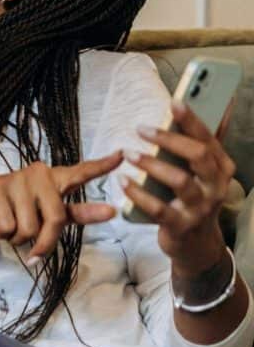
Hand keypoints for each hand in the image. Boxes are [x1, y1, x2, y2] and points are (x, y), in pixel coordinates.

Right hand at [0, 152, 121, 263]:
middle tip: (34, 251)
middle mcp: (39, 174)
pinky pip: (8, 227)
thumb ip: (78, 213)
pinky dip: (3, 235)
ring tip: (11, 225)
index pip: (81, 172)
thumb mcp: (47, 211)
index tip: (122, 155)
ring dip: (19, 238)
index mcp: (55, 178)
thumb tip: (112, 211)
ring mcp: (16, 180)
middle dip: (44, 242)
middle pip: (56, 219)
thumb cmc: (17, 207)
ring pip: (30, 229)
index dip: (102, 166)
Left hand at [121, 100, 235, 274]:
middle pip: (199, 155)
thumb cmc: (196, 197)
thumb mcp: (205, 171)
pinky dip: (138, 193)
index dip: (192, 120)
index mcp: (221, 168)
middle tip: (141, 128)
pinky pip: (158, 209)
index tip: (174, 102)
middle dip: (170, 139)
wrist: (196, 244)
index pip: (209, 138)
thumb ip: (207, 141)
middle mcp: (215, 186)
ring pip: (180, 181)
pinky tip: (122, 181)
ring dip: (152, 164)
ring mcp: (199, 208)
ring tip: (128, 153)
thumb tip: (224, 104)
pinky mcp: (180, 225)